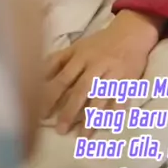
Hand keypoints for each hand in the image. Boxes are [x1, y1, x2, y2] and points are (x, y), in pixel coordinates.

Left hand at [43, 10, 162, 134]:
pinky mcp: (129, 78)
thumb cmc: (100, 44)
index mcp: (81, 57)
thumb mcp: (77, 47)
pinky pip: (123, 96)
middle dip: (70, 110)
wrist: (132, 31)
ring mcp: (114, 72)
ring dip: (92, 116)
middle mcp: (96, 65)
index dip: (52, 96)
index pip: (63, 78)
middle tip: (61, 130)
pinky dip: (117, 109)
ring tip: (83, 136)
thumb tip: (36, 76)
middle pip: (81, 89)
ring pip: (101, 96)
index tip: (41, 115)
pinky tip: (111, 123)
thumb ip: (57, 61)